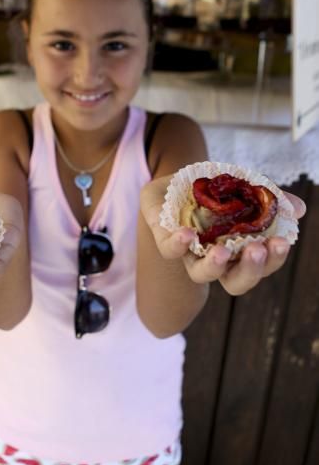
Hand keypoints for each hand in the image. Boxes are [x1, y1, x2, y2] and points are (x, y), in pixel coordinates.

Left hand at [140, 177, 305, 296]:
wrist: (176, 182)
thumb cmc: (217, 192)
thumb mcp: (245, 189)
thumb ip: (270, 199)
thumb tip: (298, 209)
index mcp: (239, 251)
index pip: (259, 266)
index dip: (272, 260)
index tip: (281, 242)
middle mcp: (214, 259)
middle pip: (235, 282)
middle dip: (249, 270)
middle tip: (257, 249)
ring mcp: (189, 253)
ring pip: (201, 274)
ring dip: (215, 265)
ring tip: (223, 251)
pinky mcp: (165, 238)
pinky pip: (169, 250)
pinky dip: (178, 245)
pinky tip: (188, 234)